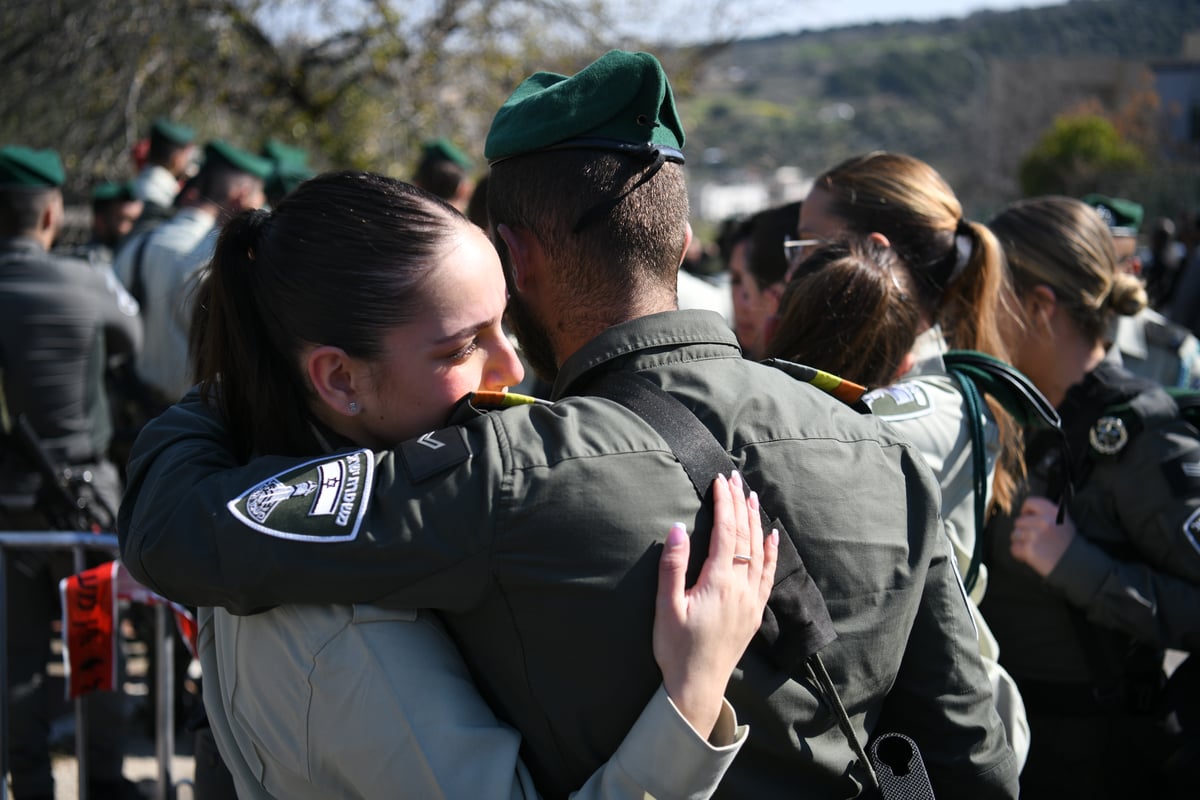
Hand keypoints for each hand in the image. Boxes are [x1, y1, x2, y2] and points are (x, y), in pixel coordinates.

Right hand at [653, 471, 778, 737]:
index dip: (724, 504)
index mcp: (719, 582)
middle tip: (735, 478)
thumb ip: (673, 567)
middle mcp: (742, 587)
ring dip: (756, 522)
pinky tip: (773, 536)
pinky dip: (772, 552)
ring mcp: (752, 599)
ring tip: (752, 497)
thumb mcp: (666, 607)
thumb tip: (676, 527)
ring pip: (760, 551)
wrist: (698, 686)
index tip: (720, 480)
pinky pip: (769, 574)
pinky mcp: (755, 611)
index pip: (725, 532)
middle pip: (745, 536)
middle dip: (740, 505)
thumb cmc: (676, 647)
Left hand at [1009, 495, 1074, 577]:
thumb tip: (1027, 512)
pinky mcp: (1029, 549)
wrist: (1076, 565)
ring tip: (1033, 548)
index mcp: (1054, 512)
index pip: (1030, 502)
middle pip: (1019, 521)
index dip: (1026, 511)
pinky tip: (1030, 556)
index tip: (1027, 519)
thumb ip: (1048, 513)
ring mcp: (1035, 535)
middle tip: (1034, 540)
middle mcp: (1044, 521)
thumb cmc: (1068, 544)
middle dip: (1023, 531)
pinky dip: (1019, 554)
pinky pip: (1014, 548)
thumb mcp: (1064, 522)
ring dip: (1020, 542)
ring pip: (1015, 535)